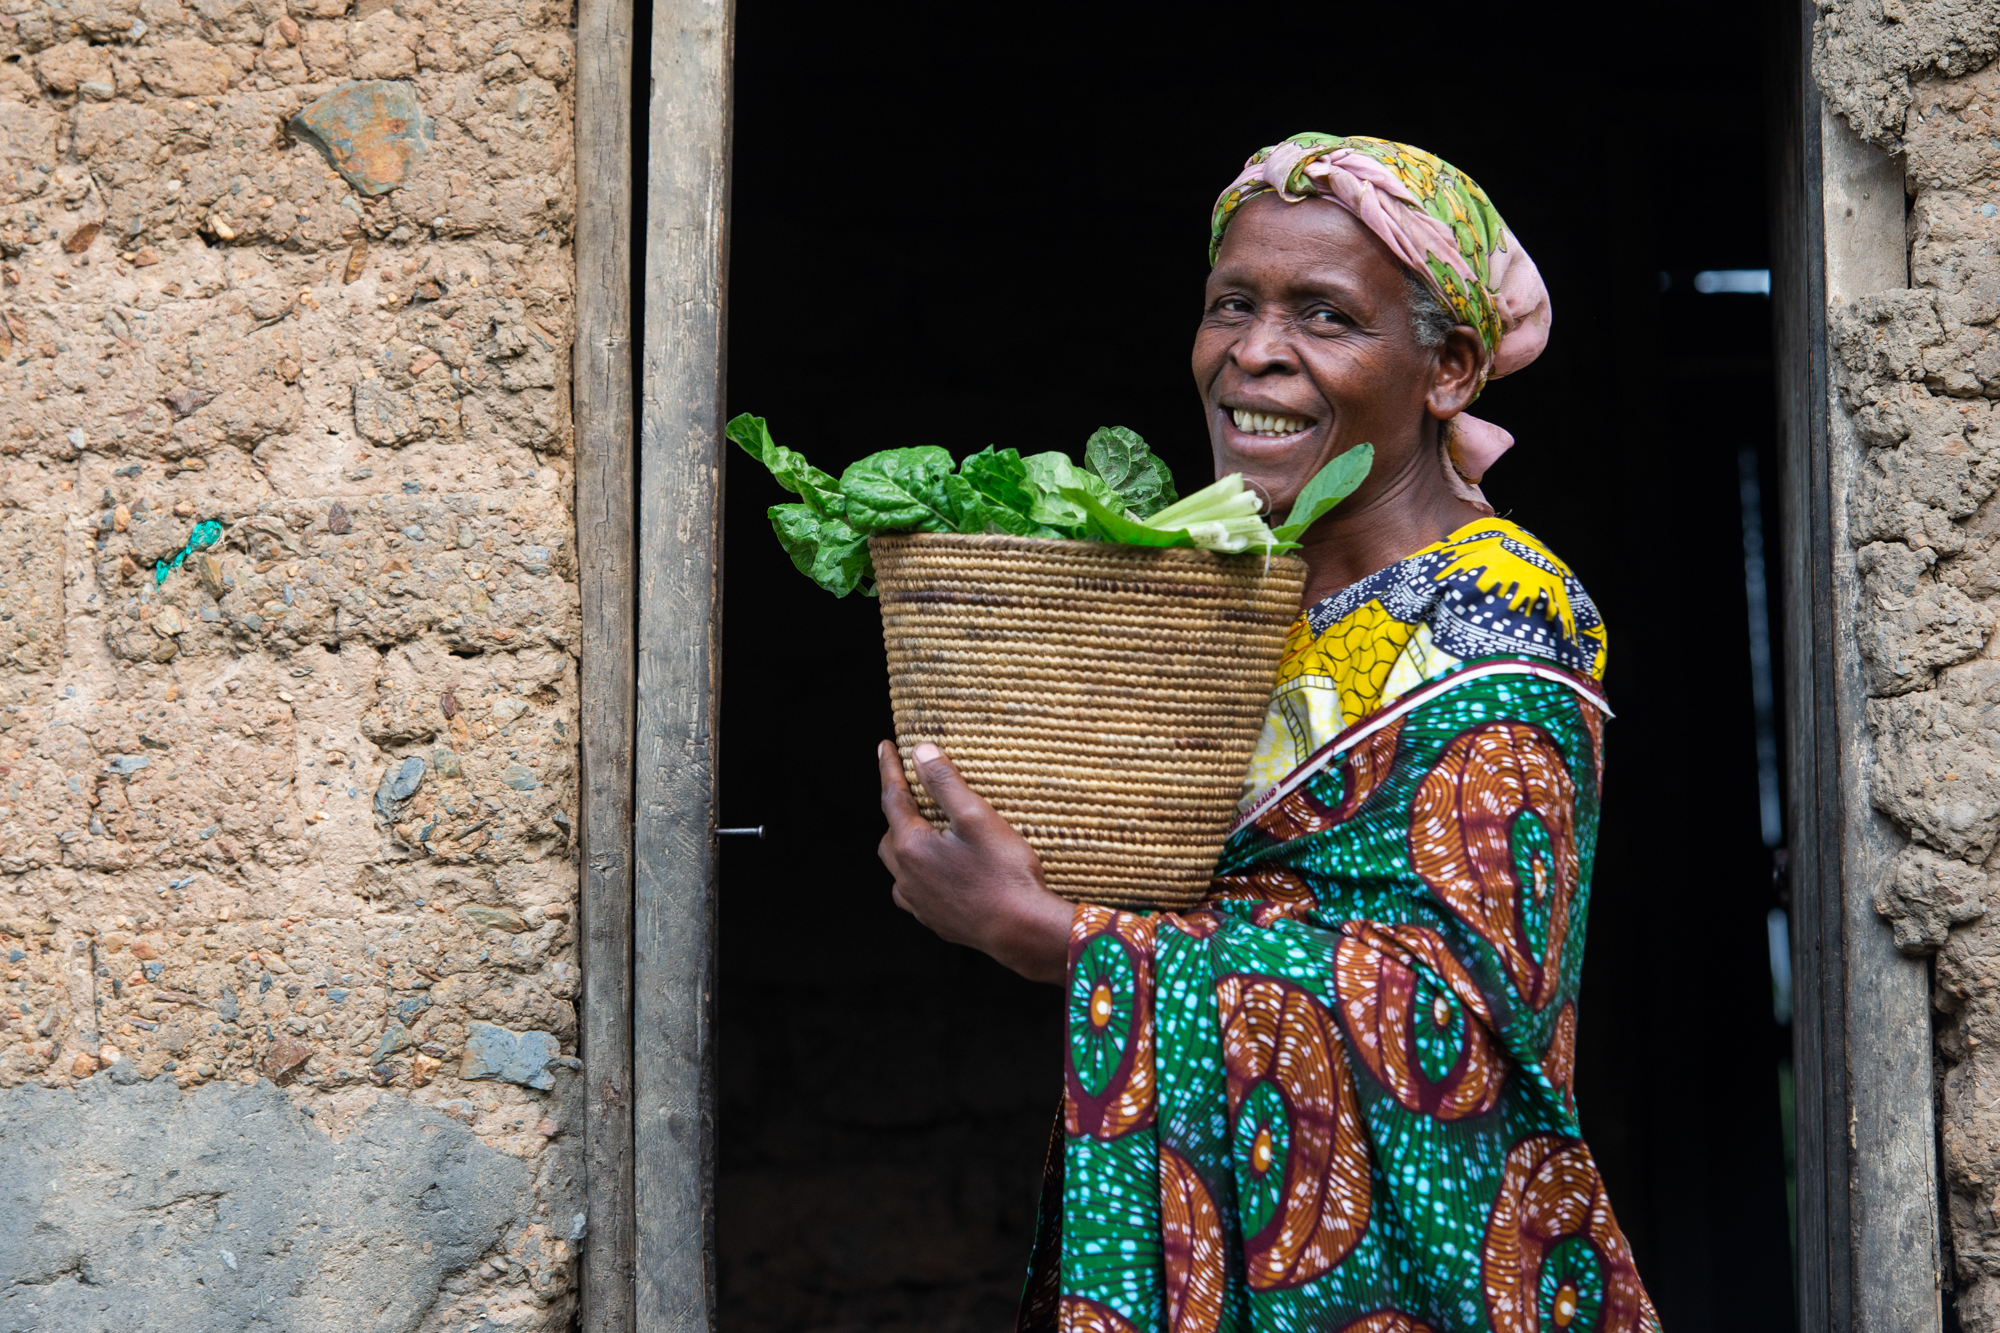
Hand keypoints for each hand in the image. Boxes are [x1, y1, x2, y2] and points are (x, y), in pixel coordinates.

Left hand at [877, 740, 1073, 984]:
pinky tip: (939, 872)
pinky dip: (919, 874)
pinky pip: (914, 892)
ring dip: (905, 846)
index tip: (884, 746)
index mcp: (912, 847)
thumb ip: (945, 783)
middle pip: (890, 835)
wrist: (1022, 931)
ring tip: (926, 833)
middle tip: (913, 793)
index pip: (893, 798)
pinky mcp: (935, 921)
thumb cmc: (1004, 873)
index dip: (888, 769)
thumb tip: (921, 753)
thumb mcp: (977, 817)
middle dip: (897, 811)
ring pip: (898, 868)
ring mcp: (919, 904)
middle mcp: (906, 878)